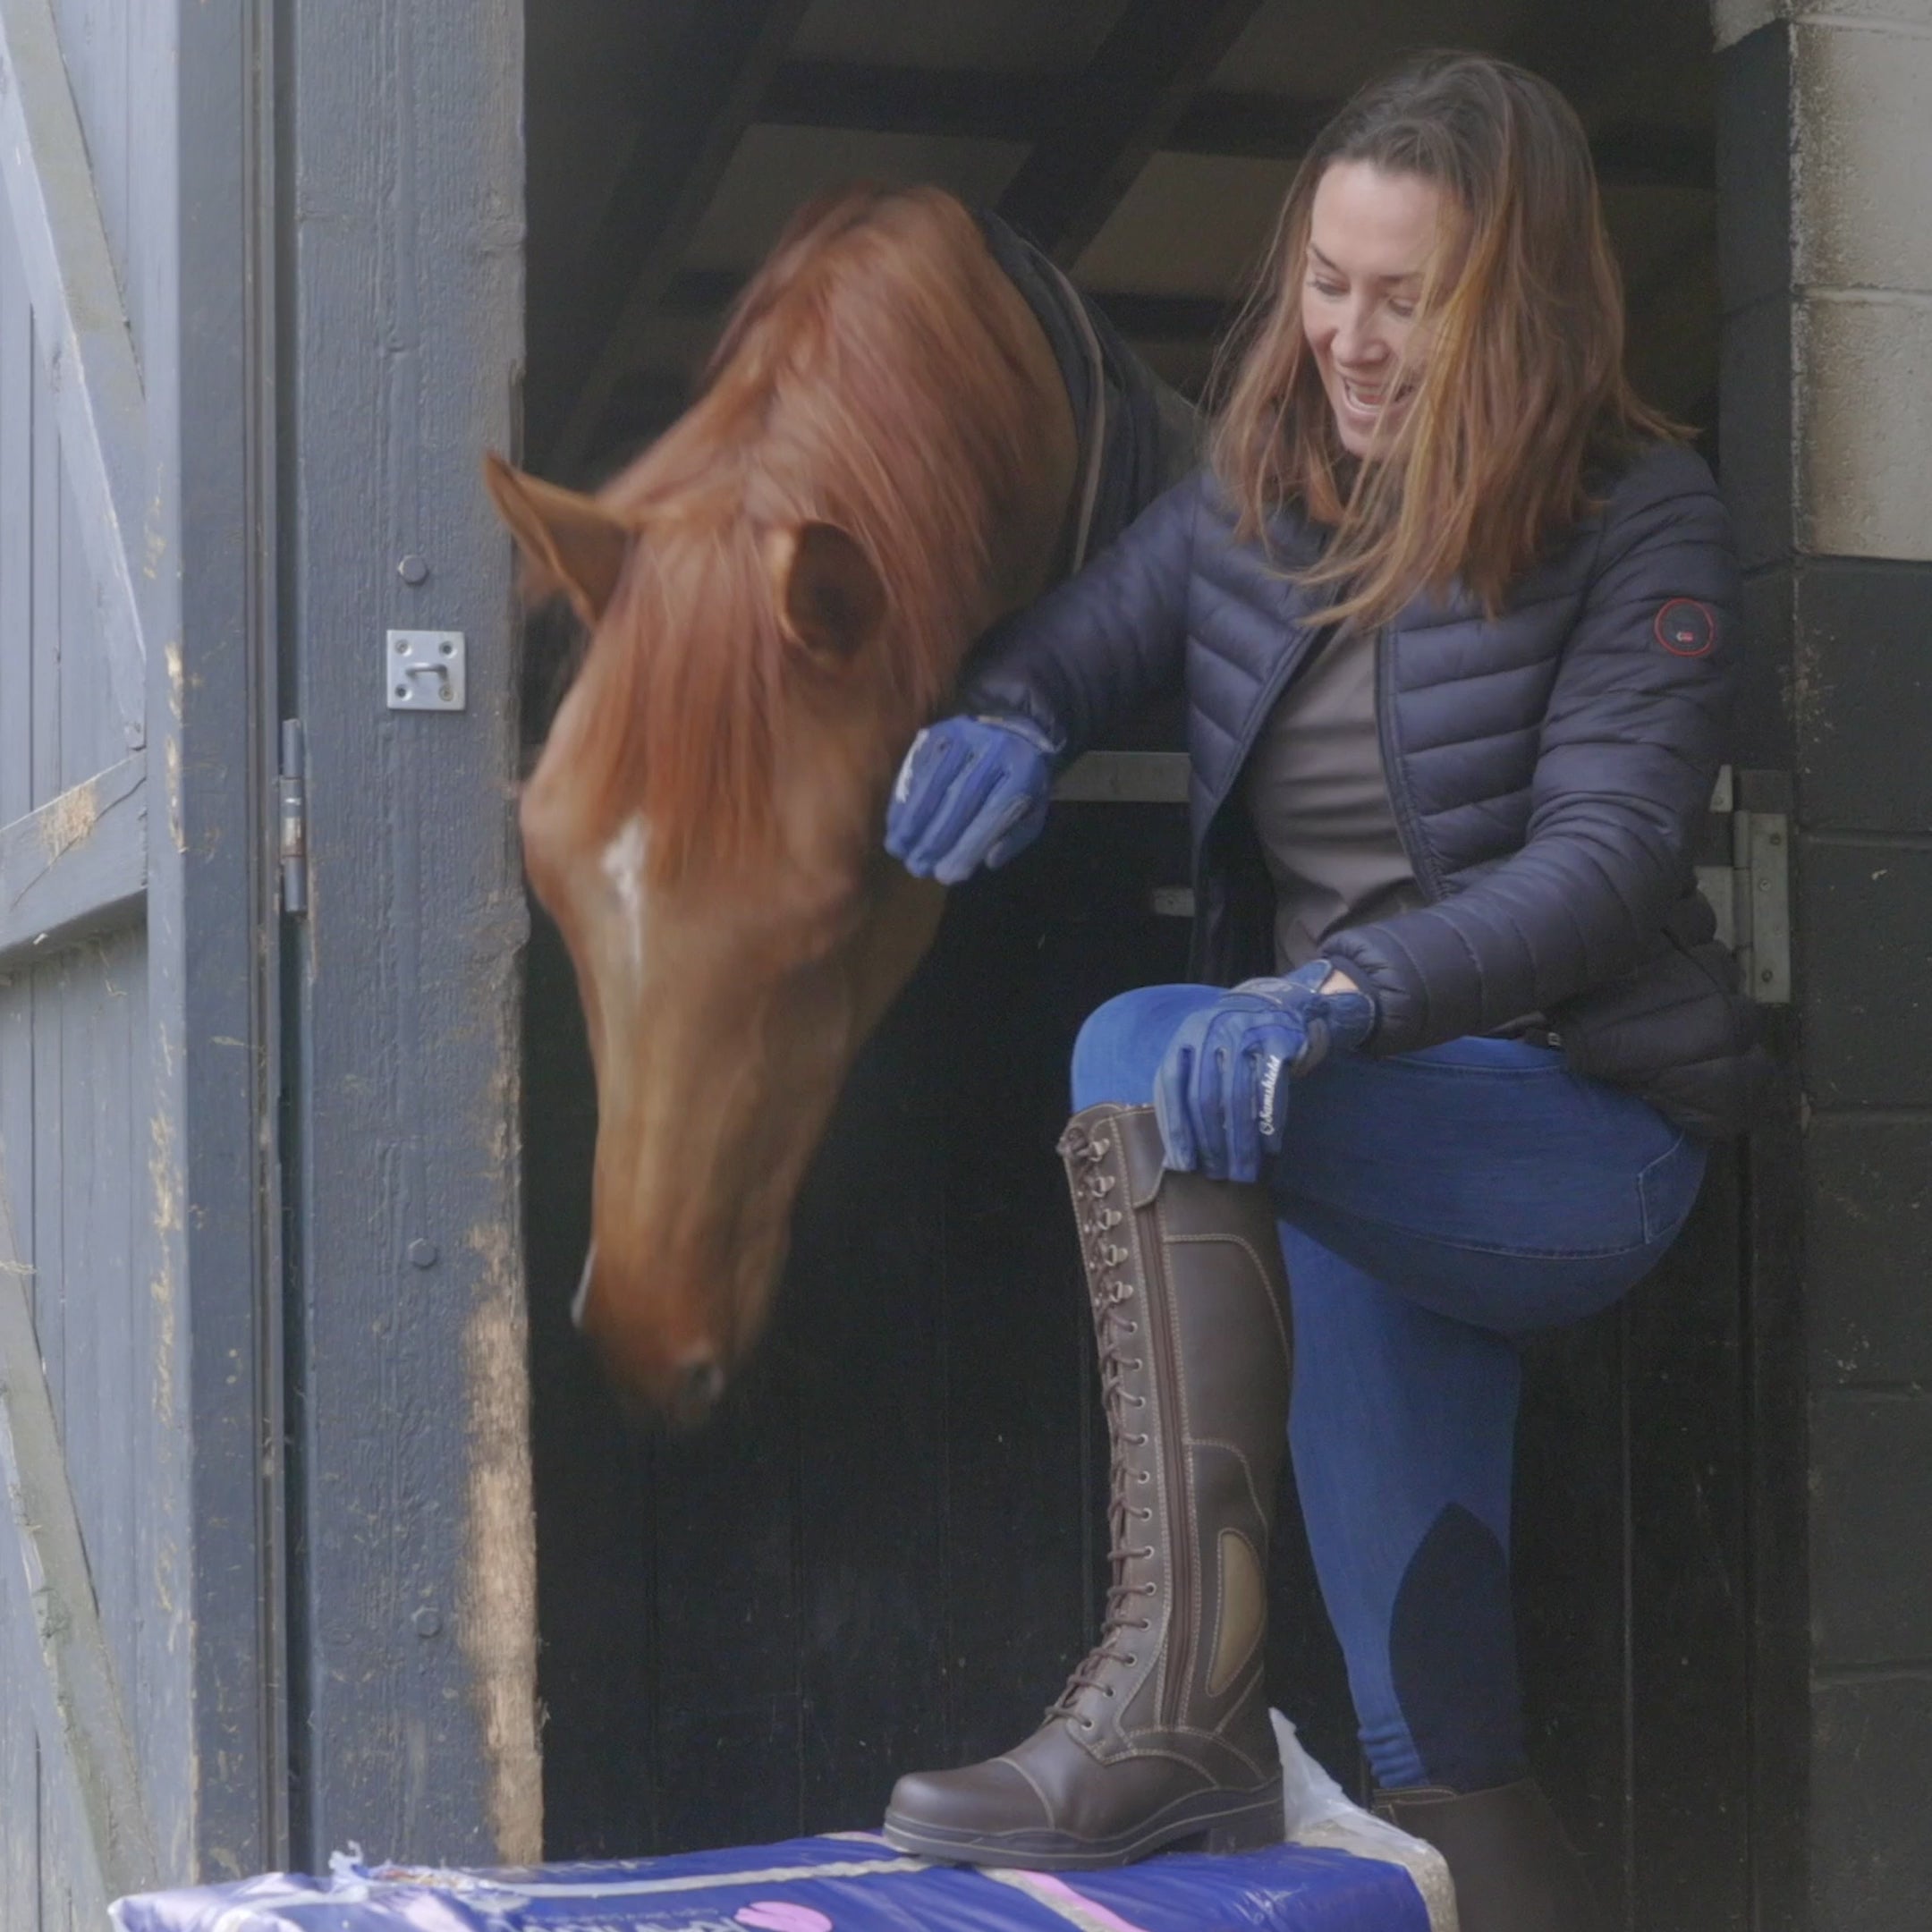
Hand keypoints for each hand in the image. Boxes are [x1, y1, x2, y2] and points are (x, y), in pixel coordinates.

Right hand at [886, 714, 1056, 884]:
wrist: (1014, 727)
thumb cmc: (1021, 779)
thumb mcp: (1033, 810)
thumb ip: (1014, 836)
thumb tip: (987, 861)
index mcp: (1023, 770)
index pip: (993, 813)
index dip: (968, 847)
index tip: (946, 876)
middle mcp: (993, 749)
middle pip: (960, 799)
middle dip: (936, 838)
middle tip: (917, 867)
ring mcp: (964, 736)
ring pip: (934, 783)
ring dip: (912, 820)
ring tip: (898, 849)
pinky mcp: (940, 731)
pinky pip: (918, 769)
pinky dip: (904, 799)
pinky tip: (895, 824)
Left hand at [1153, 960, 1375, 1180]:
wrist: (1283, 1007)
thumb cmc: (1234, 1045)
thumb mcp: (1202, 1056)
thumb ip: (1186, 1092)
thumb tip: (1176, 1156)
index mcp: (1186, 1034)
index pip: (1172, 1087)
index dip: (1176, 1128)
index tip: (1184, 1165)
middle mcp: (1213, 1029)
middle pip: (1205, 1097)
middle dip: (1211, 1143)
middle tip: (1219, 1175)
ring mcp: (1247, 1031)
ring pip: (1238, 1098)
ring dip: (1241, 1142)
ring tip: (1245, 1172)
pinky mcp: (1280, 1039)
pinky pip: (1271, 1090)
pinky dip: (1269, 1123)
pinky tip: (1270, 1149)